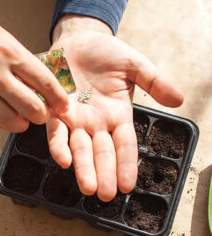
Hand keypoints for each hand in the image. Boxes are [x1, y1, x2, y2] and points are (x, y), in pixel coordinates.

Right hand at [0, 0, 67, 146]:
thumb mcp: (2, 36)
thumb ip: (20, 60)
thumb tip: (38, 81)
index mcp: (10, 54)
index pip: (46, 83)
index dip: (60, 99)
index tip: (63, 106)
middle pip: (33, 108)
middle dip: (42, 115)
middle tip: (42, 113)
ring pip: (10, 122)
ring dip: (21, 125)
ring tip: (21, 120)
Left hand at [46, 16, 182, 201]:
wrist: (80, 41)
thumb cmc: (107, 54)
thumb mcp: (135, 65)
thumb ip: (154, 81)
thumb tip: (178, 99)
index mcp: (118, 115)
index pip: (124, 145)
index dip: (126, 164)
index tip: (127, 185)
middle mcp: (97, 122)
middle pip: (102, 152)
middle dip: (103, 173)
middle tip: (105, 195)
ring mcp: (76, 118)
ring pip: (80, 147)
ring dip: (83, 167)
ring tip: (88, 186)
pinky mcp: (56, 110)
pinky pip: (56, 130)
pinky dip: (58, 144)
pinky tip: (63, 159)